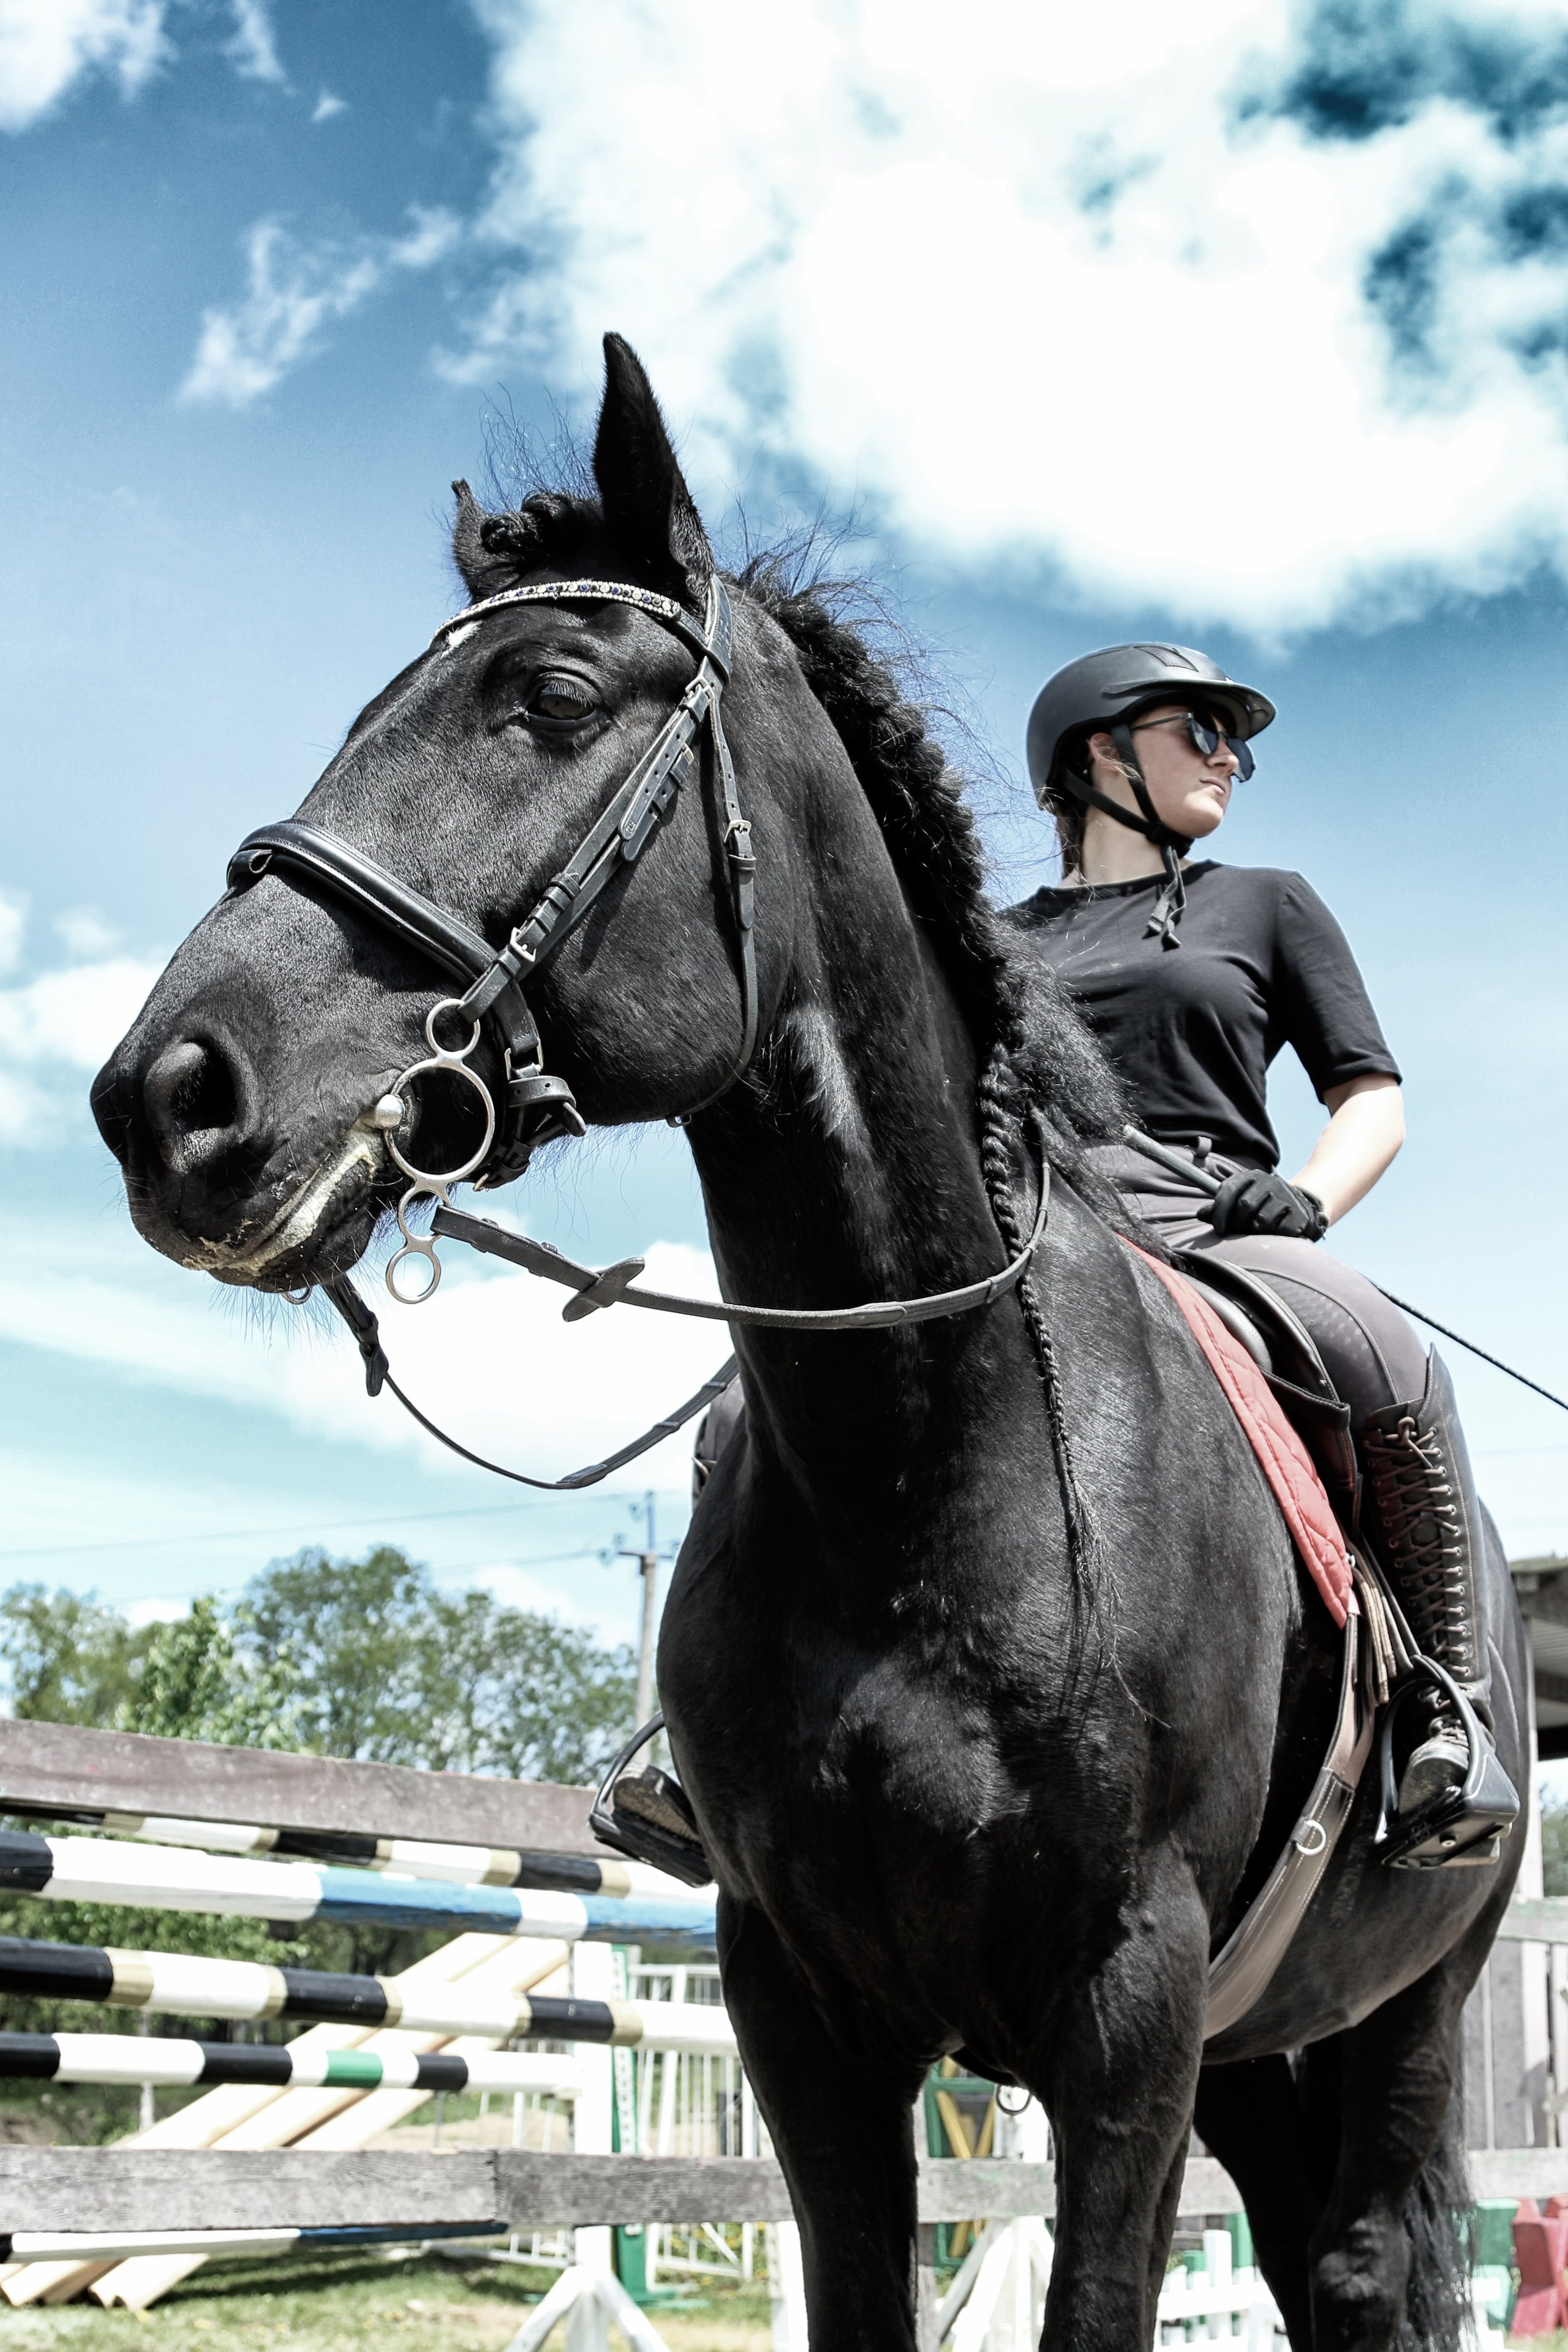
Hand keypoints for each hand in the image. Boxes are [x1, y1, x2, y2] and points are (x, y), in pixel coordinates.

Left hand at [1205, 1169, 1327, 1241]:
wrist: (1302, 1207)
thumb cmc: (1262, 1207)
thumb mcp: (1241, 1201)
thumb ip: (1220, 1208)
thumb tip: (1201, 1214)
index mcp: (1251, 1177)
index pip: (1229, 1190)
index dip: (1220, 1212)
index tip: (1219, 1229)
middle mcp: (1270, 1181)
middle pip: (1245, 1205)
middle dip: (1238, 1224)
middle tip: (1239, 1232)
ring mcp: (1287, 1195)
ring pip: (1262, 1221)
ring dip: (1258, 1232)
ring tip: (1261, 1231)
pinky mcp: (1300, 1212)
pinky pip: (1281, 1230)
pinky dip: (1276, 1236)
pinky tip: (1278, 1232)